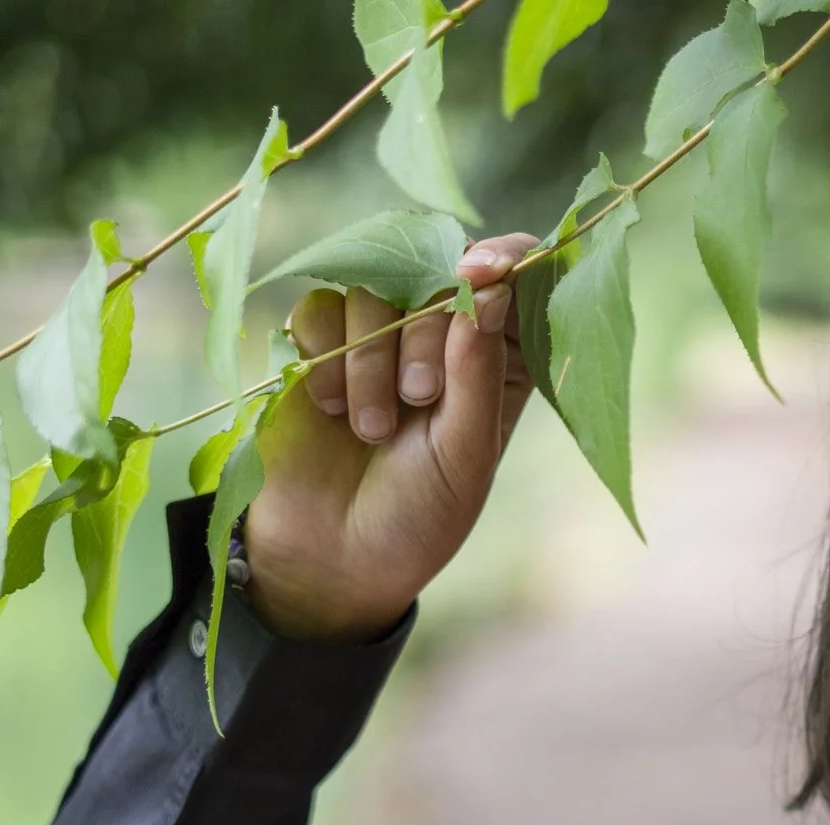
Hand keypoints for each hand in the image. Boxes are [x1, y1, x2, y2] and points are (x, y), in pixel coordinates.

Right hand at [240, 232, 540, 640]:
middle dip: (425, 332)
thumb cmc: (418, 515)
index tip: (478, 273)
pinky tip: (329, 409)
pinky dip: (324, 353)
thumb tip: (490, 290)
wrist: (332, 559)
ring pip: (371, 288)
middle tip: (417, 399)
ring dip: (370, 356)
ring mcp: (375, 337)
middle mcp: (438, 338)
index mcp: (496, 360)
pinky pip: (317, 308)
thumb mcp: (464, 454)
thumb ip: (478, 373)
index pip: (512, 276)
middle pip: (434, 270)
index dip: (501, 259)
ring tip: (371, 429)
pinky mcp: (317, 346)